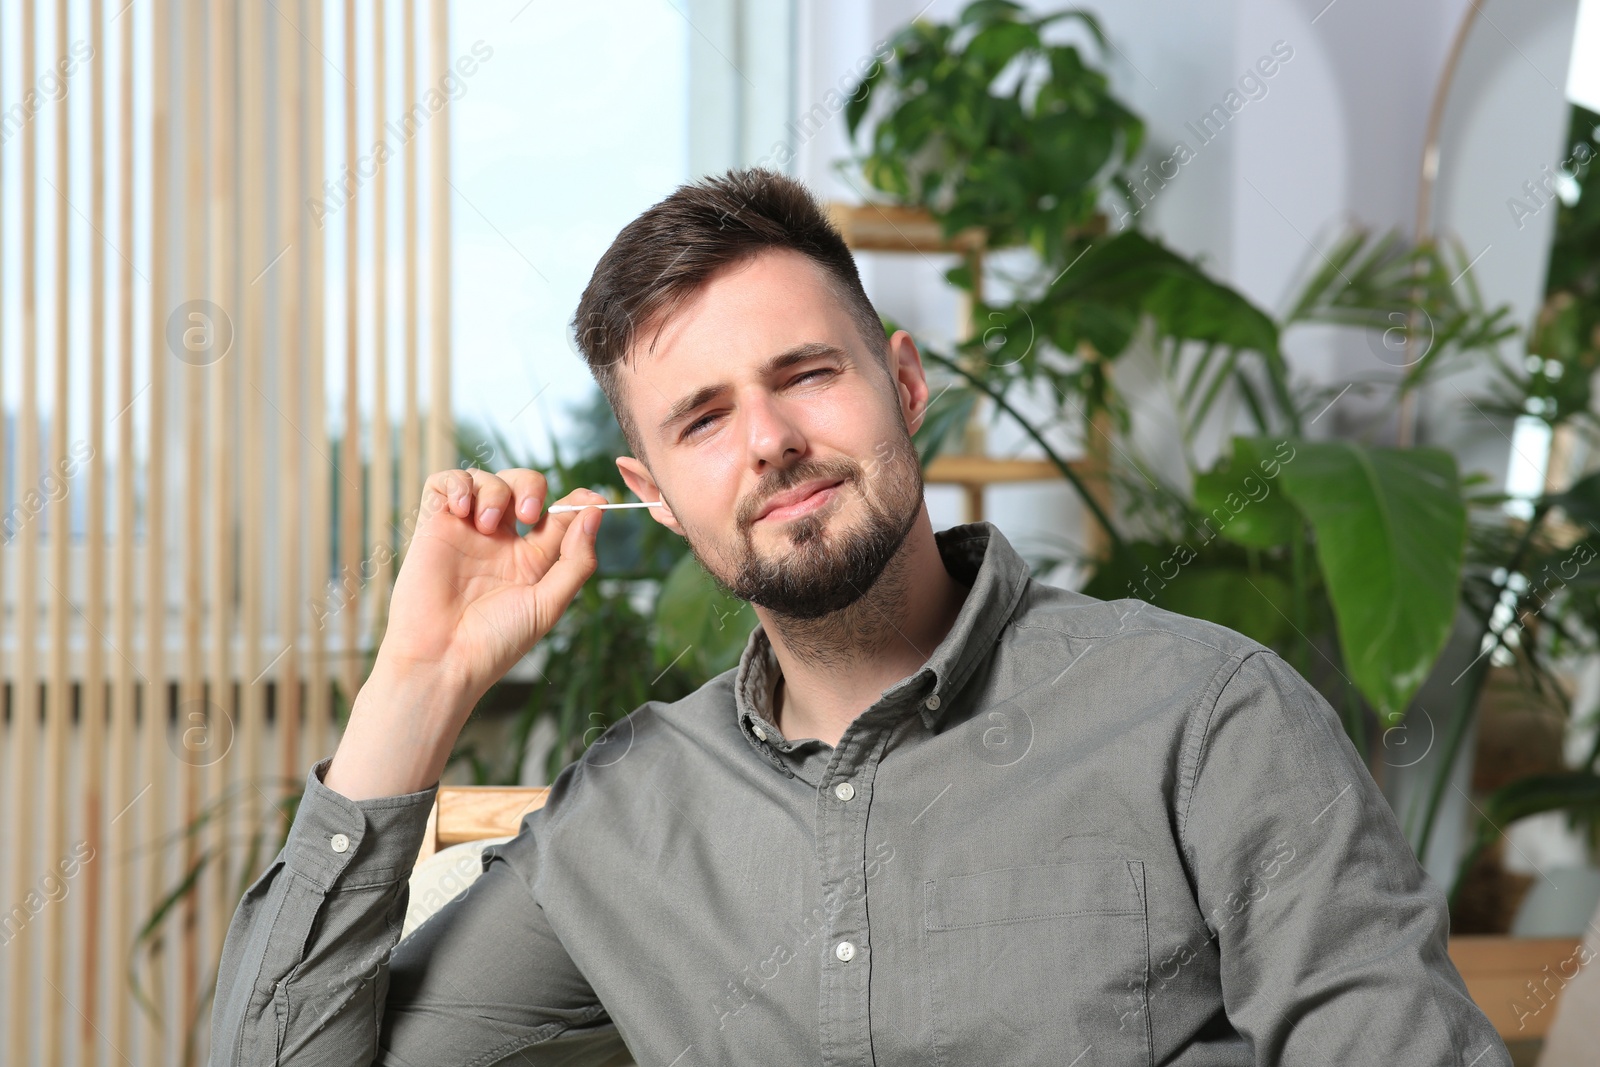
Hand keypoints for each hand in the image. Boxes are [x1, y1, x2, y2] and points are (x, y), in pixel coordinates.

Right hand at [325, 468, 608, 798]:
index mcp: (532, 560)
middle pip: (523, 487)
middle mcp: (501, 542)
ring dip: (494, 491)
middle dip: (531, 487)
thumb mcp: (549, 603)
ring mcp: (467, 532)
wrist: (442, 658)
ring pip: (487, 480)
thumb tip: (595, 513)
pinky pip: (443, 483)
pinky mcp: (434, 527)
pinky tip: (463, 508)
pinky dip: (456, 484)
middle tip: (528, 515)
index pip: (558, 515)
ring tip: (486, 525)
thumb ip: (575, 559)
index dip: (576, 501)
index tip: (593, 499)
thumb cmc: (495, 641)